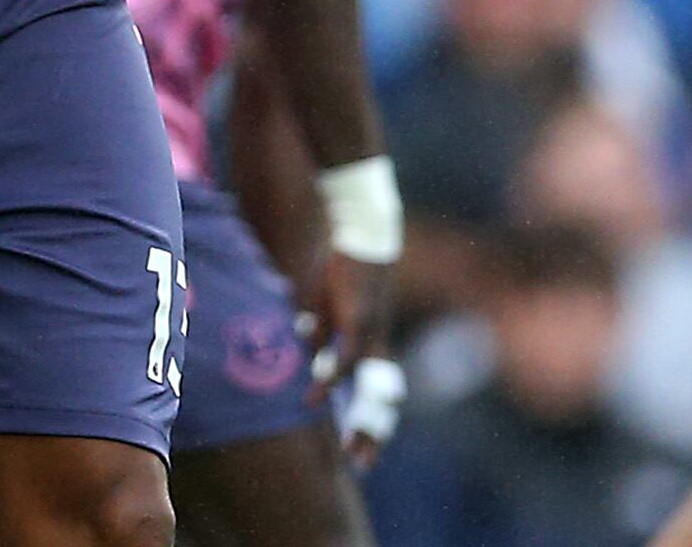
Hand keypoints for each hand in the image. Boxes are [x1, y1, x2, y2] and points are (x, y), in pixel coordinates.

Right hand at [306, 250, 400, 465]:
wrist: (361, 228)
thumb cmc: (343, 262)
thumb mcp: (326, 301)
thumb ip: (320, 325)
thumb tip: (309, 340)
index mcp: (369, 341)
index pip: (376, 391)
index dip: (370, 421)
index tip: (360, 452)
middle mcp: (375, 343)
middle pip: (382, 398)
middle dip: (372, 431)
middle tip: (362, 464)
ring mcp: (370, 333)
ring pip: (373, 388)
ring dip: (362, 419)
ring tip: (348, 446)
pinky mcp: (357, 318)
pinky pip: (346, 359)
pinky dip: (331, 381)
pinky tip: (316, 398)